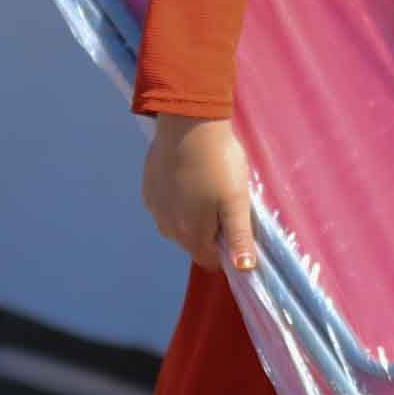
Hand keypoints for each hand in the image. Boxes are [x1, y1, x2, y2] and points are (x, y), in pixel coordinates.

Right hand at [142, 115, 256, 272]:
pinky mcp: (148, 188)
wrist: (187, 125)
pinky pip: (166, 204)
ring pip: (178, 224)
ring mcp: (154, 208)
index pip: (210, 260)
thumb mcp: (237, 201)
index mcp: (191, 235)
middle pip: (193, 242)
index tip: (236, 227)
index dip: (226, 250)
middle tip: (226, 201)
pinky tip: (190, 177)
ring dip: (192, 214)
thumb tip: (244, 269)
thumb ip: (239, 237)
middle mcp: (167, 228)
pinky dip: (178, 198)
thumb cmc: (218, 164)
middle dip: (210, 231)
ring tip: (208, 186)